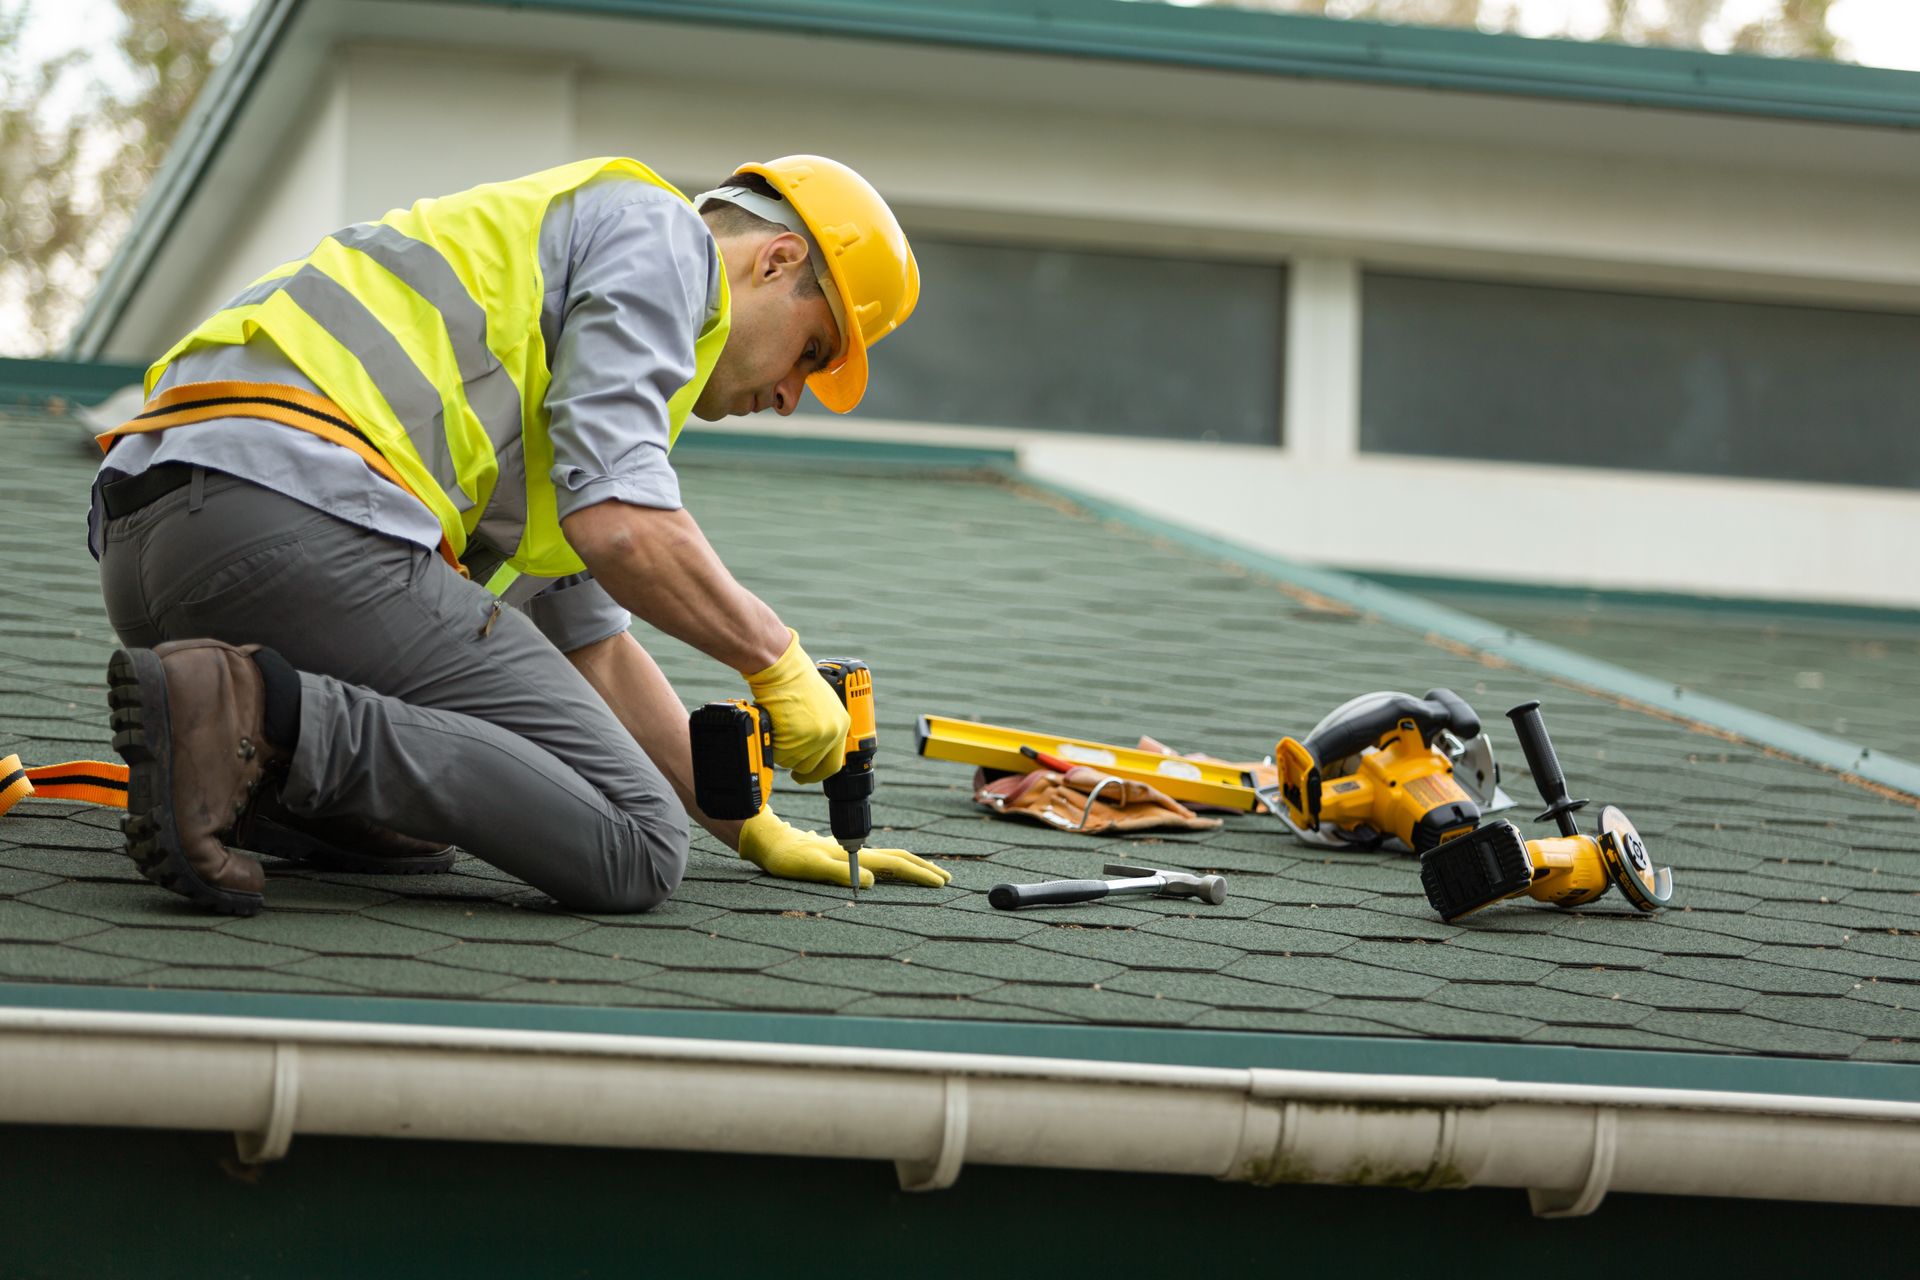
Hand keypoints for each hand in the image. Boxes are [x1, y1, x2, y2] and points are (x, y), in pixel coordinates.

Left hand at [738, 810, 950, 888]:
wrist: (771, 841)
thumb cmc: (787, 857)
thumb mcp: (810, 867)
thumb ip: (839, 873)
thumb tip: (871, 882)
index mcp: (855, 856)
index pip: (896, 864)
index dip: (920, 874)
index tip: (940, 883)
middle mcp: (857, 853)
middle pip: (899, 858)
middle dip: (924, 868)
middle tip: (946, 879)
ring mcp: (851, 853)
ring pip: (890, 858)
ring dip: (912, 867)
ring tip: (928, 875)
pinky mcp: (844, 856)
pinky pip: (878, 861)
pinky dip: (895, 867)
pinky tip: (895, 871)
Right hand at [742, 630, 850, 784]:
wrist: (782, 670)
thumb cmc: (797, 681)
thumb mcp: (824, 703)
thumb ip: (825, 725)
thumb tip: (818, 745)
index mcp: (841, 724)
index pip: (834, 762)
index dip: (819, 771)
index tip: (811, 773)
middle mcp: (830, 734)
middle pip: (813, 767)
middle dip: (800, 768)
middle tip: (791, 765)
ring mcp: (813, 739)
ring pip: (793, 762)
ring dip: (784, 753)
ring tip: (780, 731)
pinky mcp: (794, 740)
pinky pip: (779, 756)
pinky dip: (773, 746)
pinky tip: (774, 728)